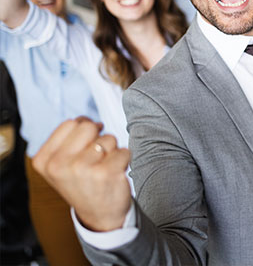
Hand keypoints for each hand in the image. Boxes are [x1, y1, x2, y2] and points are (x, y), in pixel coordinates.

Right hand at [32, 117, 131, 231]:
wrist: (100, 216)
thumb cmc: (84, 185)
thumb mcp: (62, 164)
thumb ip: (70, 139)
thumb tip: (88, 121)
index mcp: (44, 161)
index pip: (70, 124)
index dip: (84, 130)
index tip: (85, 146)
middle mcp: (60, 165)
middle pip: (88, 126)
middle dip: (97, 138)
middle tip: (96, 158)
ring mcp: (83, 169)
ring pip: (108, 138)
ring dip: (111, 151)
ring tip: (103, 169)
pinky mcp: (106, 173)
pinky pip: (124, 150)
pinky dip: (124, 159)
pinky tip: (114, 174)